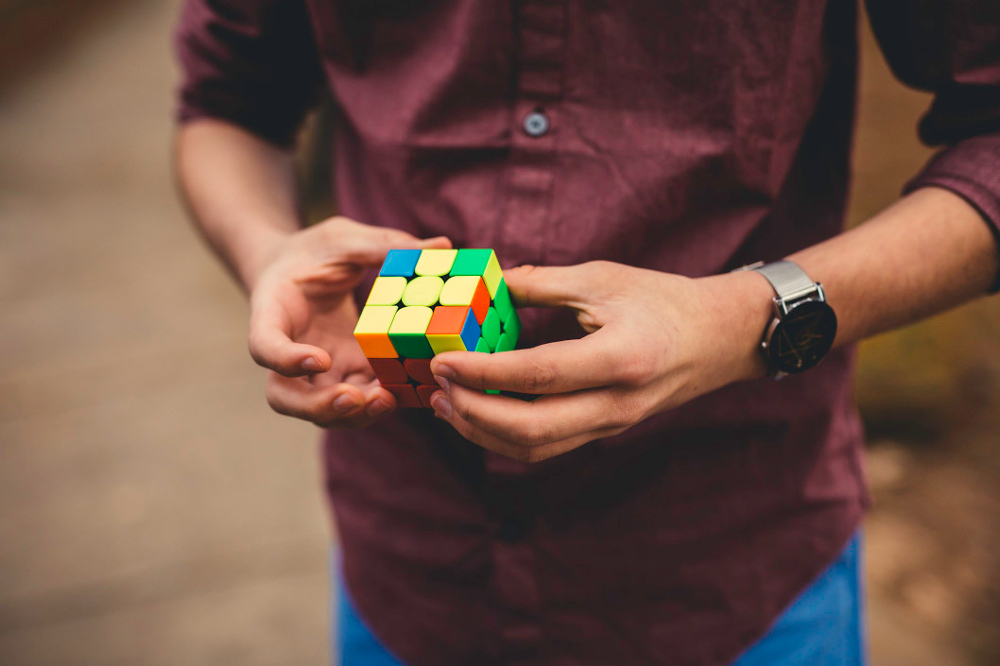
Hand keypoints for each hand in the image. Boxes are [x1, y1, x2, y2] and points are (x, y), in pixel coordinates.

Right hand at [248, 216, 450, 427]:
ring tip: (388, 399)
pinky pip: (357, 400)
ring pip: (321, 411)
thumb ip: (384, 245)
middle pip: (285, 397)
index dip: (286, 360)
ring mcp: (317, 370)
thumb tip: (443, 245)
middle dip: (319, 406)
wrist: (303, 268)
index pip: (264, 346)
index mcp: (273, 312)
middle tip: (355, 397)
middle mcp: (289, 351)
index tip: (321, 358)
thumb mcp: (345, 239)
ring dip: (353, 413)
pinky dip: (376, 403)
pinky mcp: (346, 374)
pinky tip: (405, 392)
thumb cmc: (316, 251)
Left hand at [428, 261, 772, 460]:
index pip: (538, 375)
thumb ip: (541, 283)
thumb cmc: (663, 300)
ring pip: (535, 448)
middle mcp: (616, 403)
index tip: (443, 360)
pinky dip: (505, 436)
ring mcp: (611, 424)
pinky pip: (547, 446)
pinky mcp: (604, 429)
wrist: (720, 339)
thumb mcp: (603, 278)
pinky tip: (479, 413)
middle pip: (531, 429)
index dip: (483, 372)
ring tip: (446, 404)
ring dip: (483, 432)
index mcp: (620, 358)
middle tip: (438, 387)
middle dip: (473, 413)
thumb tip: (486, 281)